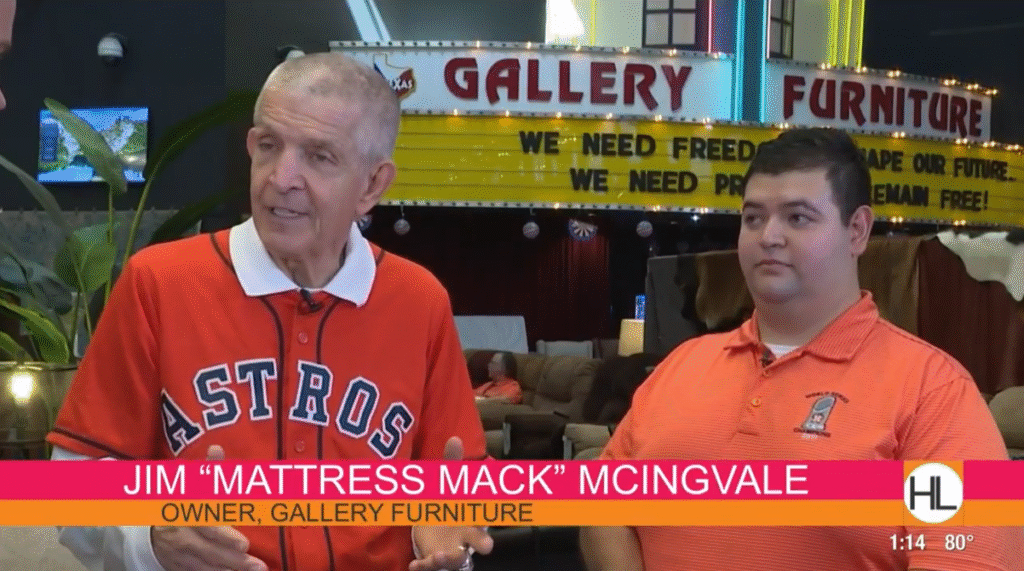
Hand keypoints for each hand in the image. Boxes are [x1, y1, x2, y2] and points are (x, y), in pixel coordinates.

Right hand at [151, 445, 267, 570]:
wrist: (147, 524)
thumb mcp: (191, 482)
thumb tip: (216, 448)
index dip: (224, 537)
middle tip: (259, 565)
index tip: (245, 544)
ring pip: (205, 567)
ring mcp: (178, 555)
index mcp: (185, 513)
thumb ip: (208, 469)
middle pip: (210, 551)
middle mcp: (181, 536)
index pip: (206, 526)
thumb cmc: (179, 499)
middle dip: (235, 560)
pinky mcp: (177, 567)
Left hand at [409, 437, 493, 570]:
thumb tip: (455, 437)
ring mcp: (450, 550)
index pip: (483, 514)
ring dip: (448, 558)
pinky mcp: (432, 559)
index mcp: (470, 516)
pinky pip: (428, 566)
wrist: (435, 532)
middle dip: (482, 543)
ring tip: (440, 556)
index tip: (495, 510)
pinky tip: (413, 566)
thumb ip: (451, 463)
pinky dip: (422, 566)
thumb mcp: (447, 484)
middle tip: (488, 546)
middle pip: (477, 540)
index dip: (489, 513)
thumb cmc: (447, 506)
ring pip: (454, 559)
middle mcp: (464, 536)